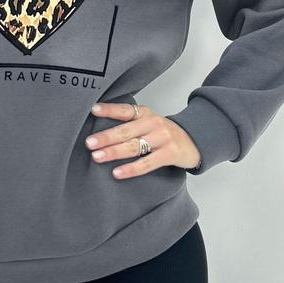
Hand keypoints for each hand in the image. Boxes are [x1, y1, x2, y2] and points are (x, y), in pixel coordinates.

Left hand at [85, 100, 200, 176]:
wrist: (194, 141)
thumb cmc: (163, 133)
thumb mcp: (148, 122)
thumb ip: (129, 123)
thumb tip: (99, 133)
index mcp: (145, 113)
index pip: (125, 110)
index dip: (109, 109)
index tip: (93, 110)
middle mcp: (153, 123)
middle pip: (126, 131)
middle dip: (106, 137)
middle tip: (89, 143)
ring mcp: (162, 138)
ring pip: (134, 146)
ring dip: (114, 152)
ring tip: (97, 157)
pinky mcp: (169, 154)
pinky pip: (147, 163)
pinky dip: (131, 169)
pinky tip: (117, 173)